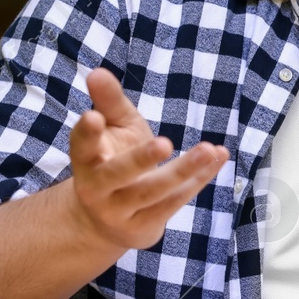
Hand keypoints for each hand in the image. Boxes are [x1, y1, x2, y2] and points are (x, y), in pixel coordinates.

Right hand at [64, 67, 229, 249]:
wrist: (106, 221)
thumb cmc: (112, 160)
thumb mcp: (113, 129)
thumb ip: (109, 102)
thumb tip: (98, 72)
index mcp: (86, 160)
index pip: (81, 146)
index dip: (86, 132)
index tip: (94, 116)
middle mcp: (97, 189)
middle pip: (118, 174)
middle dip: (141, 159)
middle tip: (165, 143)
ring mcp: (120, 211)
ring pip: (153, 192)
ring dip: (183, 171)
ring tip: (207, 150)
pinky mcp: (143, 226)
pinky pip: (174, 203)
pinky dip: (198, 180)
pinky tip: (217, 158)